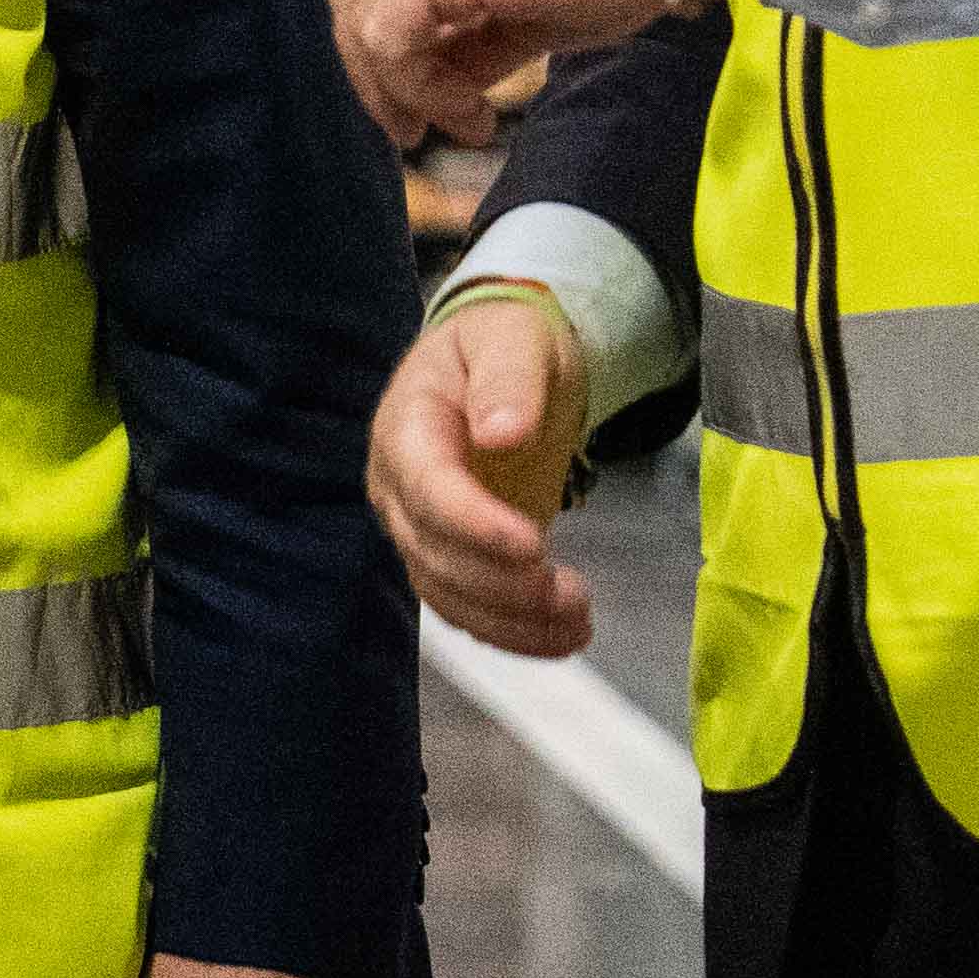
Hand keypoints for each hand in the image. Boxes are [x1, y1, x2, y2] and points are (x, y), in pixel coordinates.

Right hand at [371, 284, 601, 656]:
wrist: (501, 364)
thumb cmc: (505, 343)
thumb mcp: (513, 340)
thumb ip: (508, 380)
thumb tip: (502, 432)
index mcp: (406, 427)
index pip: (427, 487)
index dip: (472, 523)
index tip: (532, 545)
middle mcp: (399, 488)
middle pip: (433, 552)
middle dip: (500, 583)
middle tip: (570, 592)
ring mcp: (420, 528)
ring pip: (446, 593)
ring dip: (510, 620)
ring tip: (579, 620)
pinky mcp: (451, 557)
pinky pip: (467, 608)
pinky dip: (513, 634)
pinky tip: (565, 637)